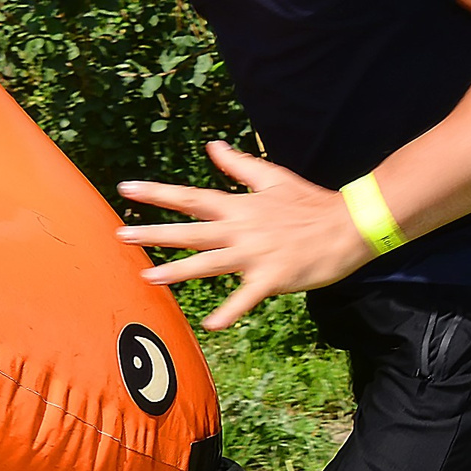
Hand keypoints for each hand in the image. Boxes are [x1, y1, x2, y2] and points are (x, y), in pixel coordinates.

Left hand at [116, 140, 375, 330]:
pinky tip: (211, 325)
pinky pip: (246, 297)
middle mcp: (240, 229)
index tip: (125, 189)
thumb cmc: (311, 203)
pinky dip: (230, 311)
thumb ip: (238, 165)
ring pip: (208, 264)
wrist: (350, 225)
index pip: (189, 197)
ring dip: (177, 271)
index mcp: (239, 206)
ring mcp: (255, 255)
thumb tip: (212, 145)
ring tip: (148, 278)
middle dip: (153, 233)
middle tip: (120, 235)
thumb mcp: (273, 178)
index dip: (156, 193)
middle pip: (189, 231)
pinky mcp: (272, 278)